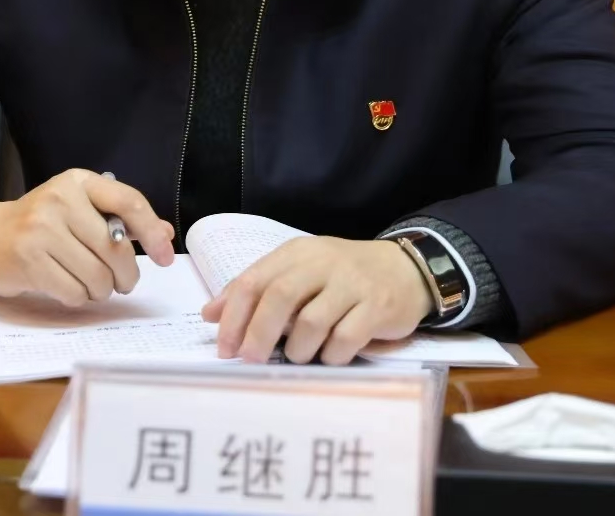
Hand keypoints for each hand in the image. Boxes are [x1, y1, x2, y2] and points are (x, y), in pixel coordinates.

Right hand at [0, 170, 174, 304]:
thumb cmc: (42, 224)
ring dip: (103, 290)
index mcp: (78, 181)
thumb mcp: (80, 210)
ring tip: (94, 285)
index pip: (128, 202)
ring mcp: (41, 228)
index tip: (164, 256)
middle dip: (126, 274)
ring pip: (96, 274)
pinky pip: (73, 291)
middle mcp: (60, 198)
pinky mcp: (27, 258)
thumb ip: (121, 220)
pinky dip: (79, 297)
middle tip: (123, 283)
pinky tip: (70, 288)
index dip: (152, 232)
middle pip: (115, 247)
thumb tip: (165, 234)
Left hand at [201, 237, 432, 364]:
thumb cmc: (342, 276)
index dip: (233, 315)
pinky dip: (331, 356)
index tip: (224, 347)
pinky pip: (345, 339)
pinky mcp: (377, 306)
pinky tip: (329, 357)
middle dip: (258, 334)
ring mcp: (352, 284)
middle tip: (249, 360)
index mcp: (298, 253)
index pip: (255, 279)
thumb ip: (256, 289)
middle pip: (280, 296)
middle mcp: (323, 263)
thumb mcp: (299, 272)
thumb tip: (209, 314)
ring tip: (298, 357)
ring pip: (312, 322)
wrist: (405, 269)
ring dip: (297, 349)